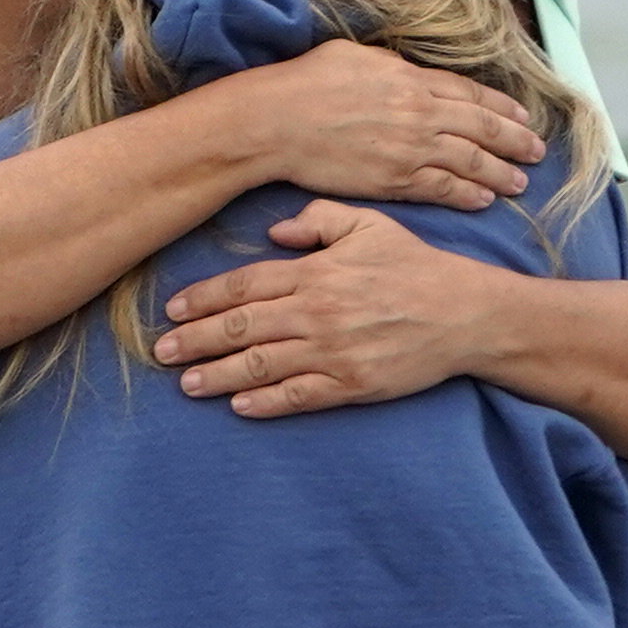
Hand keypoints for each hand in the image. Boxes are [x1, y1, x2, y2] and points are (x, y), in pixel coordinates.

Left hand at [153, 199, 530, 416]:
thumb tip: (273, 235)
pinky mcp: (352, 385)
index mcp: (316, 272)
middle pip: (241, 328)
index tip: (174, 311)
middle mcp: (317, 312)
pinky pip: (299, 397)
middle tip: (162, 353)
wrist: (465, 313)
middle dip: (196, 341)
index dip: (204, 299)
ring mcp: (333, 352)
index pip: (244, 286)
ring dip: (218, 376)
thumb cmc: (416, 266)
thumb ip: (318, 221)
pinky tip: (238, 406)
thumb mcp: (369, 225)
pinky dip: (266, 402)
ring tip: (187, 384)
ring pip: (261, 366)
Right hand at [233, 42, 541, 214]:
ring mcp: (410, 149)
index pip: (470, 94)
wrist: (276, 122)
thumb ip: (393, 68)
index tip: (522, 116)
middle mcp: (419, 113)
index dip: (501, 106)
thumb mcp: (356, 57)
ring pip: (470, 162)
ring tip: (520, 182)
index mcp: (411, 79)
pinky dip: (468, 195)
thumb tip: (410, 74)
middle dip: (514, 140)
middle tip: (537, 151)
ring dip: (500, 172)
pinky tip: (485, 199)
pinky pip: (443, 189)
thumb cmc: (305, 83)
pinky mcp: (394, 181)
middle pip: (482, 127)